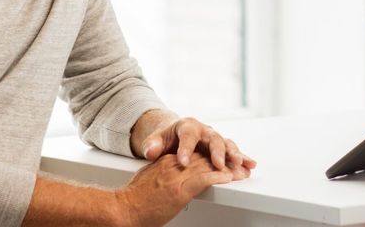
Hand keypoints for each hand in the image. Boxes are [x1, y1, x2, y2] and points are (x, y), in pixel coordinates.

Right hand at [116, 152, 232, 226]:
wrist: (123, 208)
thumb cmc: (133, 199)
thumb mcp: (148, 178)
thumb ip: (162, 172)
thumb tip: (169, 176)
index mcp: (166, 161)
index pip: (194, 155)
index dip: (211, 157)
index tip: (222, 159)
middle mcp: (174, 165)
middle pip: (204, 158)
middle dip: (224, 161)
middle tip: (240, 164)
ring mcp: (177, 177)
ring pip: (208, 166)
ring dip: (227, 169)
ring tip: (241, 171)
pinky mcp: (179, 190)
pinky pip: (203, 179)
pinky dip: (218, 177)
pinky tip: (228, 177)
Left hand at [139, 116, 256, 179]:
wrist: (175, 136)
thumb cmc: (167, 139)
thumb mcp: (156, 139)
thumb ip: (152, 145)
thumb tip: (151, 151)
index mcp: (187, 126)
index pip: (187, 136)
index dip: (186, 149)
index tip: (183, 162)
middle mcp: (204, 130)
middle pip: (213, 138)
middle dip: (217, 152)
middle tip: (218, 165)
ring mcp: (214, 139)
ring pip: (226, 144)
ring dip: (233, 154)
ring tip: (239, 163)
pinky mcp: (221, 148)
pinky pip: (234, 152)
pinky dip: (243, 158)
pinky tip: (250, 164)